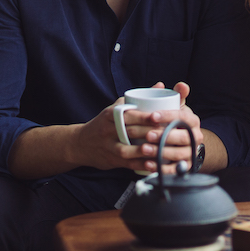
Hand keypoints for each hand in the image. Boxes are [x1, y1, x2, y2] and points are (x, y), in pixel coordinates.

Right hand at [74, 82, 201, 173]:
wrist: (82, 143)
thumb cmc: (106, 122)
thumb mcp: (117, 107)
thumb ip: (138, 98)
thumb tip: (160, 85)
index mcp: (111, 114)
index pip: (128, 114)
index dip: (144, 117)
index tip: (159, 117)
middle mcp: (108, 129)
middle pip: (130, 131)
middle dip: (148, 133)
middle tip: (167, 134)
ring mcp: (108, 146)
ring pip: (126, 149)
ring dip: (142, 151)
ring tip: (159, 151)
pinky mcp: (111, 160)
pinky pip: (126, 163)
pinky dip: (139, 165)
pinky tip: (152, 166)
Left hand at [136, 82, 203, 173]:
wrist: (183, 143)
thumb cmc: (175, 122)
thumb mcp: (177, 108)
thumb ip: (178, 96)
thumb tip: (181, 85)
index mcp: (193, 121)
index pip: (183, 117)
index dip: (168, 116)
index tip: (152, 116)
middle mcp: (196, 137)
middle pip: (182, 138)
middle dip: (163, 136)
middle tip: (146, 135)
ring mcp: (192, 153)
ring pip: (179, 154)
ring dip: (160, 152)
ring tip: (144, 149)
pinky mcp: (185, 166)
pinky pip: (175, 169)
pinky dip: (162, 168)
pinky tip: (149, 164)